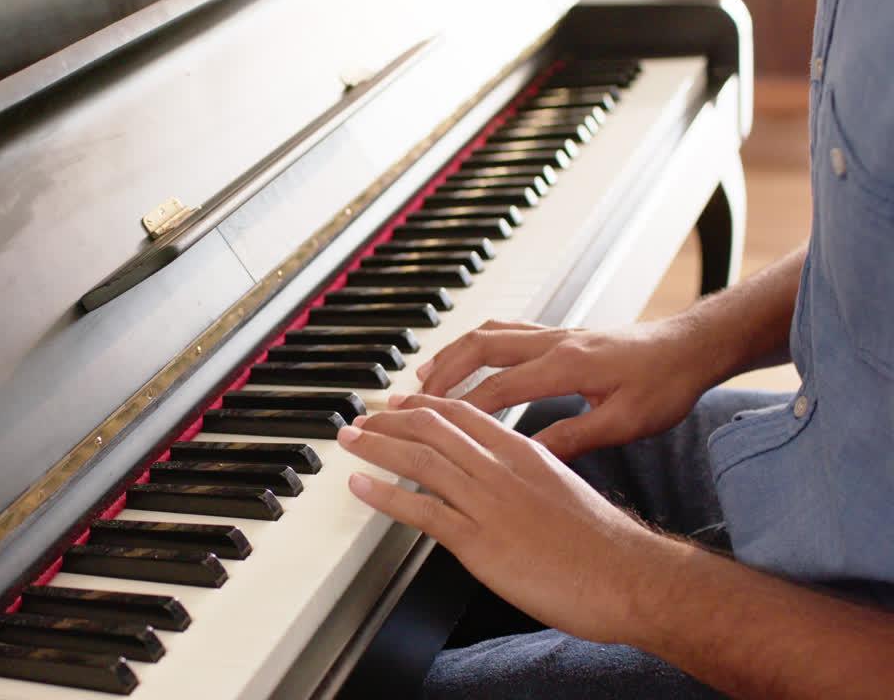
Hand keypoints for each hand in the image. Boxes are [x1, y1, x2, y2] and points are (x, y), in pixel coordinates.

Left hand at [338, 393, 666, 644]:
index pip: (463, 414)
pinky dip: (385, 494)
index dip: (423, 406)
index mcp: (523, 451)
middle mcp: (502, 468)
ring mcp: (489, 503)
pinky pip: (422, 510)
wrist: (628, 575)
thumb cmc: (602, 542)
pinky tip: (361, 486)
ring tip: (349, 441)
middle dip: (389, 420)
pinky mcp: (480, 541)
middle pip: (433, 428)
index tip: (397, 403)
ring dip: (376, 446)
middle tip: (361, 420)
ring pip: (420, 460)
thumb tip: (500, 481)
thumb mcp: (561, 487)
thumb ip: (526, 475)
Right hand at [416, 319, 713, 459]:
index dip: (461, 408)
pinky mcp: (560, 334)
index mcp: (567, 366)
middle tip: (411, 397)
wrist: (691, 348)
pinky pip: (505, 330)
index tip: (432, 426)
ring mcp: (555, 335)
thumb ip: (574, 437)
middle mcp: (554, 344)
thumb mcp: (624, 422)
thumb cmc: (665, 384)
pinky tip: (467, 357)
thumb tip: (531, 454)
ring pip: (488, 334)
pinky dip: (476, 343)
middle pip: (480, 349)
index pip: (499, 387)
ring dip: (453, 354)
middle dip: (441, 373)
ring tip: (426, 377)